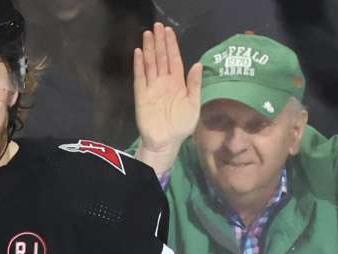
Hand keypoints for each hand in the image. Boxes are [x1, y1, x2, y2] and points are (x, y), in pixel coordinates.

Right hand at [133, 23, 202, 174]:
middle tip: (157, 26)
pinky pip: (140, 77)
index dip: (172, 45)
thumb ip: (195, 84)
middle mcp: (164, 82)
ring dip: (150, 49)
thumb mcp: (194, 104)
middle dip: (160, 42)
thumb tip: (198, 64)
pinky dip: (139, 65)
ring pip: (151, 64)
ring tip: (148, 34)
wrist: (166, 142)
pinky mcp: (142, 95)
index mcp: (177, 83)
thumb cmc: (181, 125)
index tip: (169, 31)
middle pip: (161, 58)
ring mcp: (152, 87)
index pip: (174, 59)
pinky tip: (139, 53)